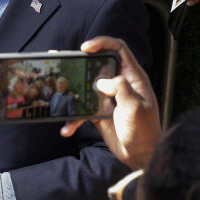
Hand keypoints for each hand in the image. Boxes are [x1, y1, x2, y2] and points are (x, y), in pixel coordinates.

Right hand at [61, 36, 161, 169]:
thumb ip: (121, 88)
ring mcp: (108, 98)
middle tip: (62, 60)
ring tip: (55, 86)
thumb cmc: (145, 131)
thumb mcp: (135, 107)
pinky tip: (67, 128)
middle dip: (79, 61)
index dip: (102, 43)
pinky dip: (72, 118)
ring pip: (85, 85)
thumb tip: (101, 81)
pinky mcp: (98, 112)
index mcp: (132, 77)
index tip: (85, 48)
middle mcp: (120, 84)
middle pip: (97, 64)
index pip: (119, 49)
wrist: (141, 156)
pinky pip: (81, 110)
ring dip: (70, 88)